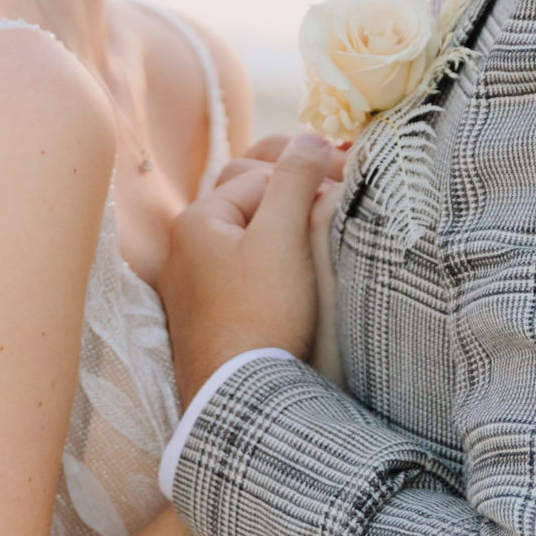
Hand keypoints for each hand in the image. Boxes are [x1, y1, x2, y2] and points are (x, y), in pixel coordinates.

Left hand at [157, 131, 344, 406]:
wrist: (238, 399)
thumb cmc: (261, 315)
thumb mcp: (282, 238)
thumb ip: (295, 180)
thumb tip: (310, 136)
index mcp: (198, 220)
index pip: (262, 176)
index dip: (307, 177)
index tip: (349, 185)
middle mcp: (186, 247)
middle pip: (247, 197)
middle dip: (291, 190)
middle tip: (338, 195)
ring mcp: (194, 284)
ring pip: (246, 233)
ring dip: (283, 224)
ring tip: (322, 228)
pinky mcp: (210, 315)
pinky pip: (242, 269)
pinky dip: (271, 258)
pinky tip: (296, 270)